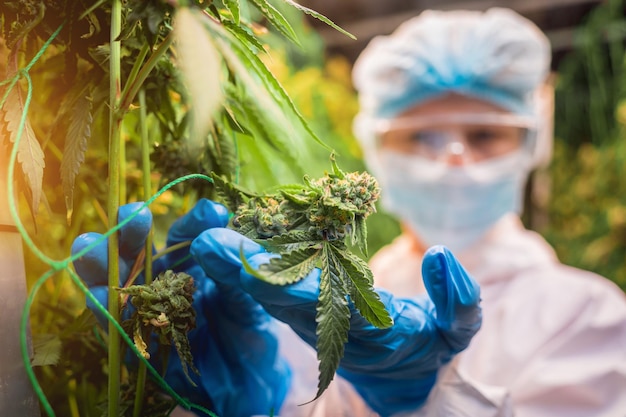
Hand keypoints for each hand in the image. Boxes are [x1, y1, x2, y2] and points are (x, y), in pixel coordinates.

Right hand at [71, 200, 290, 416]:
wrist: (255, 379)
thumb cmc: (250, 328)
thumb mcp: (248, 291)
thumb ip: (232, 262)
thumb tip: (210, 229)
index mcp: (190, 265)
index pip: (182, 235)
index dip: (190, 223)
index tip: (211, 214)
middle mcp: (163, 286)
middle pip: (134, 256)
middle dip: (125, 235)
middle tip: (130, 216)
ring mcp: (150, 316)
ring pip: (115, 289)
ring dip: (99, 269)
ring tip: (90, 249)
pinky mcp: (144, 350)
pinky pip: (121, 332)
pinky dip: (110, 315)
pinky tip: (103, 297)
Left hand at [191, 227, 481, 416]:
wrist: (404, 374)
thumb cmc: (431, 348)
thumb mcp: (457, 331)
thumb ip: (458, 300)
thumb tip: (442, 255)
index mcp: (364, 327)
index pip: (319, 303)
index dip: (282, 282)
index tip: (247, 259)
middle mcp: (328, 323)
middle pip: (281, 296)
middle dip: (242, 271)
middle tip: (205, 242)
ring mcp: (312, 318)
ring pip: (270, 292)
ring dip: (236, 269)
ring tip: (203, 238)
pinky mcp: (306, 309)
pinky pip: (274, 288)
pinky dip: (248, 270)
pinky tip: (224, 245)